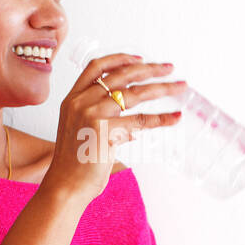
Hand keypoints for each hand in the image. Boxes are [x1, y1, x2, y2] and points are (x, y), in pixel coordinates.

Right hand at [40, 52, 187, 204]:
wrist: (65, 185)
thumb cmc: (74, 163)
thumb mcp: (78, 128)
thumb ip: (97, 113)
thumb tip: (129, 108)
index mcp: (72, 98)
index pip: (96, 67)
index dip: (120, 59)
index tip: (140, 59)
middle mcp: (80, 101)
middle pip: (121, 75)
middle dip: (149, 69)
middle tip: (169, 68)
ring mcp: (92, 114)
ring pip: (135, 94)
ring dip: (162, 88)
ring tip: (179, 87)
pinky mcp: (105, 130)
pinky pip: (140, 120)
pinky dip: (161, 118)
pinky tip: (174, 117)